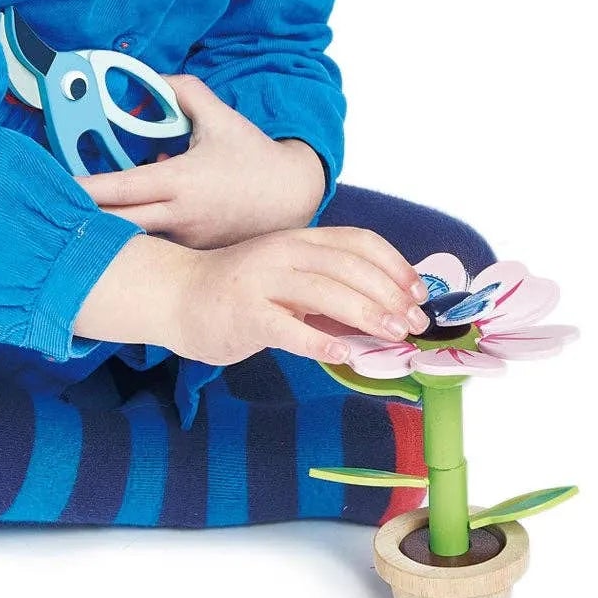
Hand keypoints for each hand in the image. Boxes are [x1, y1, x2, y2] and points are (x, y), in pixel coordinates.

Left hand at [72, 74, 325, 248]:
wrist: (291, 196)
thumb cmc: (252, 156)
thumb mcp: (219, 115)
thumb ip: (182, 90)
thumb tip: (150, 78)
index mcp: (180, 180)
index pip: (121, 188)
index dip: (85, 188)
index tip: (58, 187)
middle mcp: (178, 215)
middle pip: (116, 224)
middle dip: (82, 218)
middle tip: (53, 209)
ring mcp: (185, 240)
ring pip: (134, 239)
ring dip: (108, 230)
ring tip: (81, 220)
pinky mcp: (193, 254)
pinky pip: (156, 245)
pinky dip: (137, 236)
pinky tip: (128, 225)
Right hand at [167, 225, 432, 366]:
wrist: (178, 295)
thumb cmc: (240, 292)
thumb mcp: (288, 278)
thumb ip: (328, 288)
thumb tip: (386, 312)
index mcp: (299, 240)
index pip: (359, 241)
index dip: (395, 265)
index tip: (419, 294)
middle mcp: (283, 253)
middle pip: (349, 265)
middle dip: (389, 294)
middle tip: (413, 324)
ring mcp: (262, 281)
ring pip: (325, 291)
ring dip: (366, 315)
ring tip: (393, 337)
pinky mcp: (244, 314)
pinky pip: (287, 328)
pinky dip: (319, 343)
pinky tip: (343, 356)